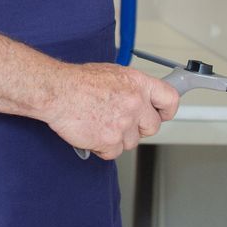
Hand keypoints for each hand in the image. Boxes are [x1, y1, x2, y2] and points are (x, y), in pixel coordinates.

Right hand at [46, 62, 180, 158]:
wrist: (56, 91)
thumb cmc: (78, 81)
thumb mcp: (112, 73)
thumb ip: (132, 88)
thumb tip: (142, 99)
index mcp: (138, 83)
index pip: (170, 99)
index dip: (166, 110)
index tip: (161, 114)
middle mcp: (135, 103)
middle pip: (152, 126)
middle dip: (139, 127)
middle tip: (121, 121)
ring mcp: (124, 123)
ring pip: (131, 141)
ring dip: (117, 137)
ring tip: (99, 122)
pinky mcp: (110, 141)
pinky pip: (114, 152)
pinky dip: (103, 147)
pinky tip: (92, 132)